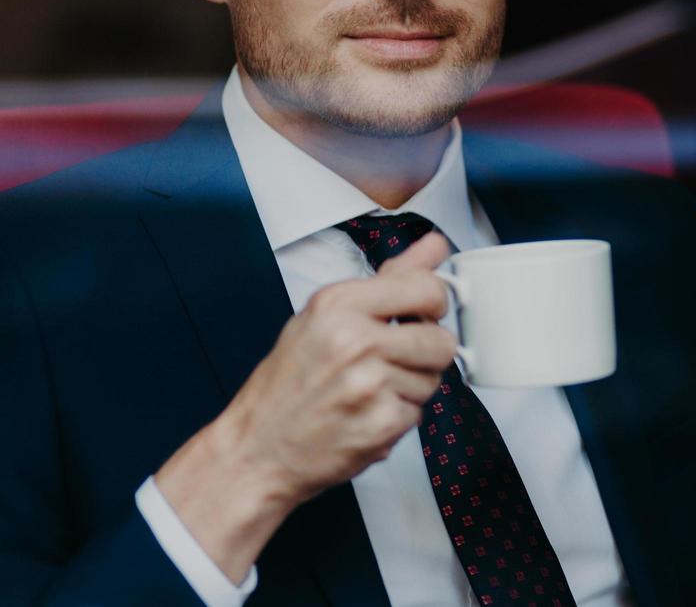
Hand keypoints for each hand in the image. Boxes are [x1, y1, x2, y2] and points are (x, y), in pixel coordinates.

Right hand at [154, 232, 453, 581]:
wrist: (254, 450)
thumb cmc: (286, 383)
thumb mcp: (325, 316)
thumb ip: (389, 278)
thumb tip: (435, 245)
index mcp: (339, 304)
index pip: (428, 287)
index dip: (434, 304)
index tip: (422, 315)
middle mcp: (354, 339)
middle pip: (441, 339)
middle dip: (427, 353)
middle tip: (394, 361)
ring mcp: (368, 383)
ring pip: (433, 379)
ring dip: (411, 388)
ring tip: (370, 390)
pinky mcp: (380, 424)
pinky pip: (418, 414)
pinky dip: (397, 419)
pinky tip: (365, 415)